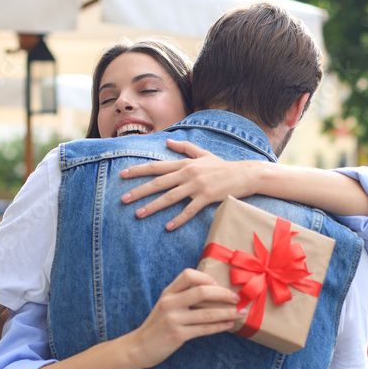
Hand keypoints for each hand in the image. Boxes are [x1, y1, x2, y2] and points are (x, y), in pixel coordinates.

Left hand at [120, 139, 264, 230]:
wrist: (244, 174)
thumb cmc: (223, 166)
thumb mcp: (203, 153)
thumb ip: (184, 147)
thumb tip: (167, 141)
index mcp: (185, 163)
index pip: (157, 166)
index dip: (138, 170)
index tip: (123, 174)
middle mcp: (188, 173)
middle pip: (158, 182)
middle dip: (139, 191)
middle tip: (123, 199)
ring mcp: (197, 186)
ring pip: (170, 197)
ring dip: (153, 206)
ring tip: (139, 214)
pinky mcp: (207, 197)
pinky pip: (189, 210)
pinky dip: (178, 219)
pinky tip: (168, 227)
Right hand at [128, 268, 239, 368]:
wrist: (138, 347)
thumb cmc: (156, 326)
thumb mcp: (165, 306)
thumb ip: (182, 297)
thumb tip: (212, 292)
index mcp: (168, 293)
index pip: (188, 275)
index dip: (206, 277)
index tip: (219, 285)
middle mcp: (170, 303)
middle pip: (202, 291)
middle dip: (224, 294)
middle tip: (238, 298)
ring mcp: (173, 319)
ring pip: (207, 313)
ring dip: (228, 313)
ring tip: (241, 313)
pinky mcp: (177, 335)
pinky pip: (204, 329)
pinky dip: (220, 326)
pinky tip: (229, 325)